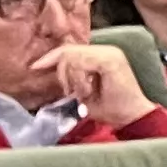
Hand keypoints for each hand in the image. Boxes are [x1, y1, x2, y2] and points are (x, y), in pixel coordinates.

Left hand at [42, 39, 157, 127]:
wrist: (132, 117)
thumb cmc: (111, 109)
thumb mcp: (83, 92)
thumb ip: (71, 79)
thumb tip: (51, 73)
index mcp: (101, 55)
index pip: (71, 50)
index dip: (51, 57)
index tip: (35, 67)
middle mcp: (107, 50)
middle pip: (69, 51)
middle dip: (61, 72)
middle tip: (68, 92)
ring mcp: (110, 53)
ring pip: (73, 56)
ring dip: (71, 78)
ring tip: (81, 94)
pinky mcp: (110, 60)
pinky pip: (81, 63)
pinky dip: (79, 79)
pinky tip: (86, 91)